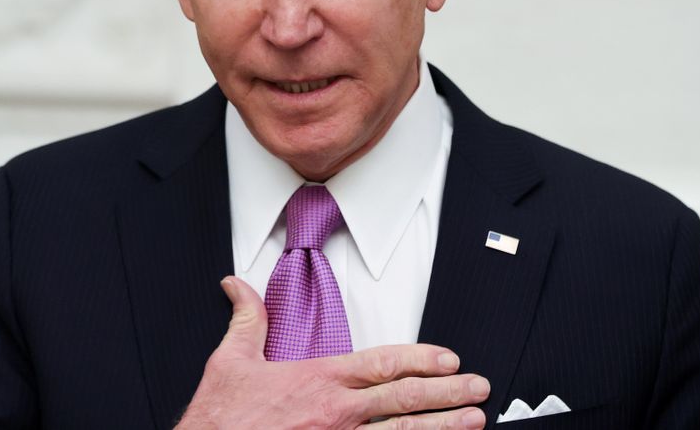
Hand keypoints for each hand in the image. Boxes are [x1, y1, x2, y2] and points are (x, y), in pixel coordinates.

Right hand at [176, 276, 489, 428]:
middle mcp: (336, 413)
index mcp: (318, 380)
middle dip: (446, 393)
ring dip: (441, 428)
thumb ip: (247, 318)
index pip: (381, 363)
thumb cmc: (220, 418)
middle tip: (479, 389)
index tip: (449, 359)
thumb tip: (237, 284)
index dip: (420, 359)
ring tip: (474, 422)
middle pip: (403, 400)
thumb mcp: (230, 360)